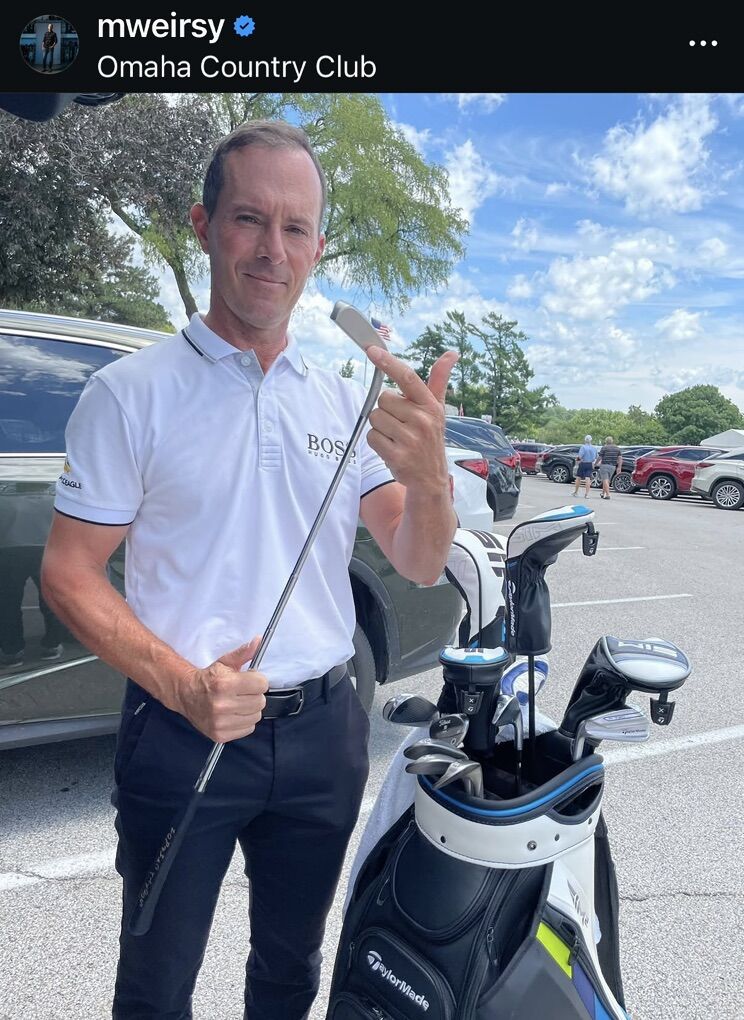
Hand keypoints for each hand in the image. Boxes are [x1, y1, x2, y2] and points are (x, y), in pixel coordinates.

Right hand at [175, 636, 268, 742]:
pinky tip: (234, 714)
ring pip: (256, 717)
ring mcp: (220, 722)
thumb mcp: (225, 662)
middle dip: (254, 695)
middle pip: (260, 702)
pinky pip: (248, 729)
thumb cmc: (209, 679)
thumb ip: (243, 653)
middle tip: (243, 692)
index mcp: (225, 684)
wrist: (186, 695)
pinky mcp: (220, 734)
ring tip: (238, 703)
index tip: (250, 680)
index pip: (262, 684)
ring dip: (250, 709)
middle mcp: (222, 705)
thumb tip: (259, 641)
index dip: (257, 681)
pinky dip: (244, 722)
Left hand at [364, 347, 458, 489]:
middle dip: (386, 410)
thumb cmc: (430, 438)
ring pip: (375, 418)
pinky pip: (372, 437)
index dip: (388, 362)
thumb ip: (439, 380)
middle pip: (383, 399)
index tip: (372, 350)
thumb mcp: (437, 409)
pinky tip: (391, 448)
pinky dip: (377, 442)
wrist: (431, 478)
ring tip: (396, 437)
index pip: (407, 378)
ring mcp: (410, 439)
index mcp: (430, 405)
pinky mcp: (397, 455)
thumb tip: (452, 353)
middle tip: (400, 424)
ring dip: (380, 427)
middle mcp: (422, 420)